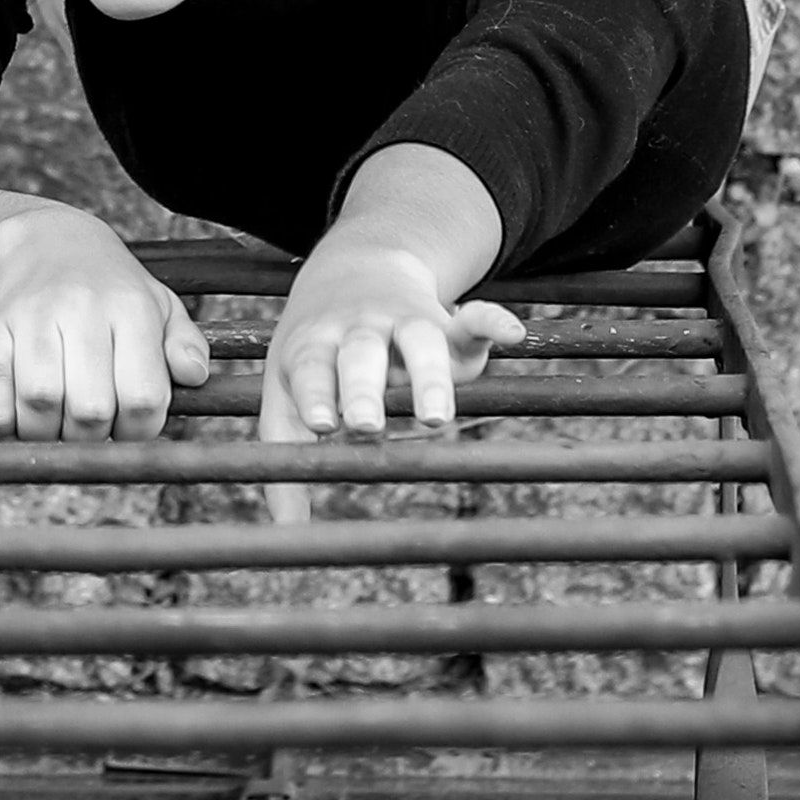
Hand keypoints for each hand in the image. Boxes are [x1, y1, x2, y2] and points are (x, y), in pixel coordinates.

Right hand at [0, 207, 210, 441]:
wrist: (45, 243)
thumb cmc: (111, 290)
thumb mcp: (160, 306)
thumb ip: (184, 345)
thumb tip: (194, 376)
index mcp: (130, 306)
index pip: (143, 398)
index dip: (139, 432)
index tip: (129, 427)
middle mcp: (79, 307)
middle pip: (90, 410)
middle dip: (93, 438)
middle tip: (91, 428)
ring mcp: (28, 319)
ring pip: (39, 406)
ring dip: (49, 436)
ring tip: (58, 423)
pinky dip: (4, 427)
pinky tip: (21, 418)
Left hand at [256, 232, 522, 524]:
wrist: (355, 266)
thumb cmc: (317, 352)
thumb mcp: (289, 388)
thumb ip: (285, 450)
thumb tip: (284, 533)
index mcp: (316, 345)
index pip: (313, 368)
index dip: (317, 393)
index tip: (322, 426)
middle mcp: (360, 330)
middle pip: (361, 353)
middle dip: (362, 388)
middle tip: (365, 426)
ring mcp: (406, 322)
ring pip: (419, 340)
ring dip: (428, 376)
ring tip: (436, 417)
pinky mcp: (449, 323)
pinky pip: (474, 316)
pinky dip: (494, 321)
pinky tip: (514, 334)